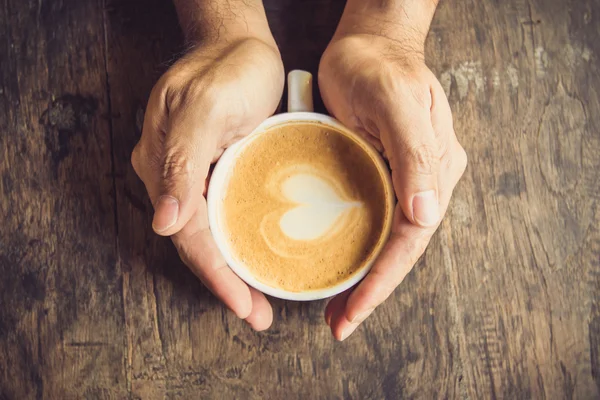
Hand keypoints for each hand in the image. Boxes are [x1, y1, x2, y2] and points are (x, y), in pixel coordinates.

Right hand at [132, 37, 283, 330]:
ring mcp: (195, 174)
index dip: (216, 275)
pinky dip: (242, 242)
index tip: (243, 306)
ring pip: (212, 234)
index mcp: (162, 165)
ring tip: (260, 302)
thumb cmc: (228, 68)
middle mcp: (174, 177)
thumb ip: (181, 162)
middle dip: (227, 283)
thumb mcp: (204, 107)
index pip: (188, 236)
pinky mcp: (218, 169)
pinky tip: (261, 258)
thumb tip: (163, 223)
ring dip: (235, 269)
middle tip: (258, 315)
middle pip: (199, 243)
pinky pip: (225, 215)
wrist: (241, 42)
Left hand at [319, 29, 466, 338]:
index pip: (410, 239)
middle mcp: (422, 181)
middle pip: (398, 249)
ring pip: (383, 240)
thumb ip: (416, 155)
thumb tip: (427, 214)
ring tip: (335, 310)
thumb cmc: (378, 65)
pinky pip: (369, 221)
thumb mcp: (396, 103)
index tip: (354, 310)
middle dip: (371, 290)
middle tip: (339, 323)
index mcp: (434, 170)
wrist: (367, 41)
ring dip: (362, 276)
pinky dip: (353, 249)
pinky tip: (334, 264)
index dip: (383, 280)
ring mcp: (401, 180)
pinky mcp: (378, 173)